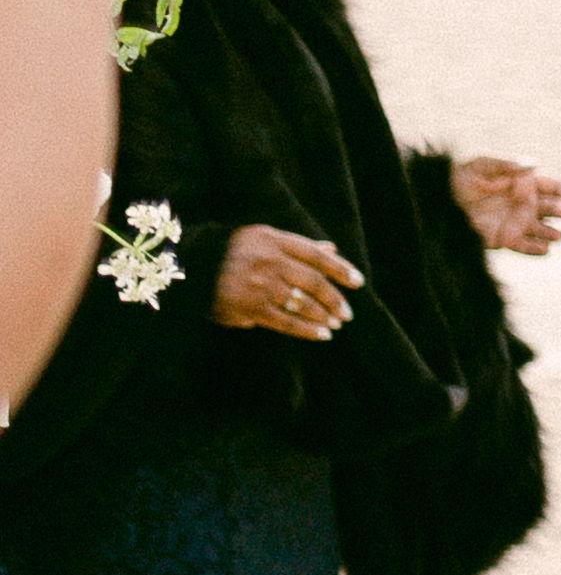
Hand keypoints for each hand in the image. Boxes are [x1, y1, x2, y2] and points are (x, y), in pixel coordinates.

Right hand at [215, 221, 359, 341]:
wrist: (188, 267)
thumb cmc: (232, 253)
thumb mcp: (262, 240)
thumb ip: (297, 246)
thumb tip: (332, 249)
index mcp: (272, 239)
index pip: (316, 255)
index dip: (341, 269)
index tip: (358, 282)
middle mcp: (268, 260)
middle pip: (313, 281)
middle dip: (334, 299)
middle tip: (347, 313)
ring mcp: (259, 284)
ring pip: (302, 302)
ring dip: (323, 316)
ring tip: (335, 324)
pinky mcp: (249, 307)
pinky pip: (285, 321)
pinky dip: (307, 330)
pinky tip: (322, 335)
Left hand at [451, 152, 560, 258]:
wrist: (439, 200)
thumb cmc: (460, 178)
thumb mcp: (481, 165)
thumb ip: (506, 164)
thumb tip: (534, 165)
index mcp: (525, 185)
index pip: (556, 189)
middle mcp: (526, 204)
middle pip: (552, 209)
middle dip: (560, 211)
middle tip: (559, 211)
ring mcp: (517, 223)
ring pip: (544, 230)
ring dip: (553, 234)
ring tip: (557, 236)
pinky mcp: (505, 239)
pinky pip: (525, 246)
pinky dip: (536, 249)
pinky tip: (544, 249)